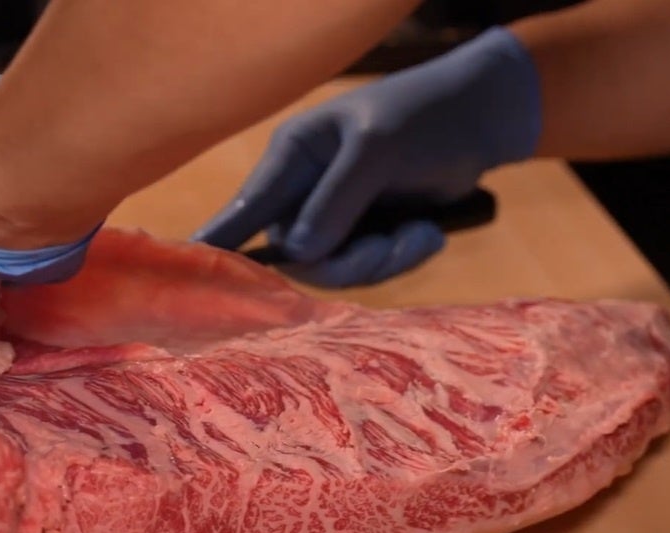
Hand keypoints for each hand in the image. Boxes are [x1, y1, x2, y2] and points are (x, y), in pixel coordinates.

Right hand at [192, 27, 540, 287]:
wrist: (478, 122)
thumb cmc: (421, 117)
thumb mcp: (377, 149)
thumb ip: (336, 199)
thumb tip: (301, 252)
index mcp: (292, 158)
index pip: (246, 209)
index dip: (220, 244)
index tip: (191, 278)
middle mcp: (304, 192)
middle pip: (298, 255)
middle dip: (348, 260)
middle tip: (390, 245)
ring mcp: (333, 217)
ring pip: (336, 269)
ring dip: (382, 260)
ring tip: (422, 233)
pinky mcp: (363, 235)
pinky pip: (367, 270)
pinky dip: (401, 258)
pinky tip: (428, 232)